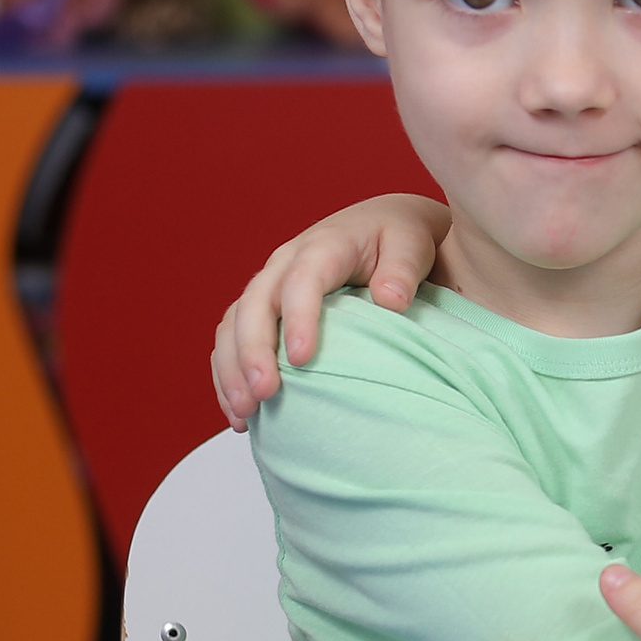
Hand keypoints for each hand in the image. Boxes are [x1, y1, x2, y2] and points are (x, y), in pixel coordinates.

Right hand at [210, 194, 451, 428]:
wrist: (382, 226)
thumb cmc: (398, 236)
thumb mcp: (411, 242)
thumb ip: (403, 269)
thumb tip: (390, 299)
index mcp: (323, 246)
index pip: (301, 280)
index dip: (297, 318)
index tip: (300, 359)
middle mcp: (285, 264)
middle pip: (254, 305)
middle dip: (252, 351)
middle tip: (263, 394)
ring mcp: (269, 286)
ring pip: (233, 325)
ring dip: (232, 369)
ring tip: (245, 413)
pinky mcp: (263, 309)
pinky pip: (231, 340)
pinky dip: (229, 375)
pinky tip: (241, 414)